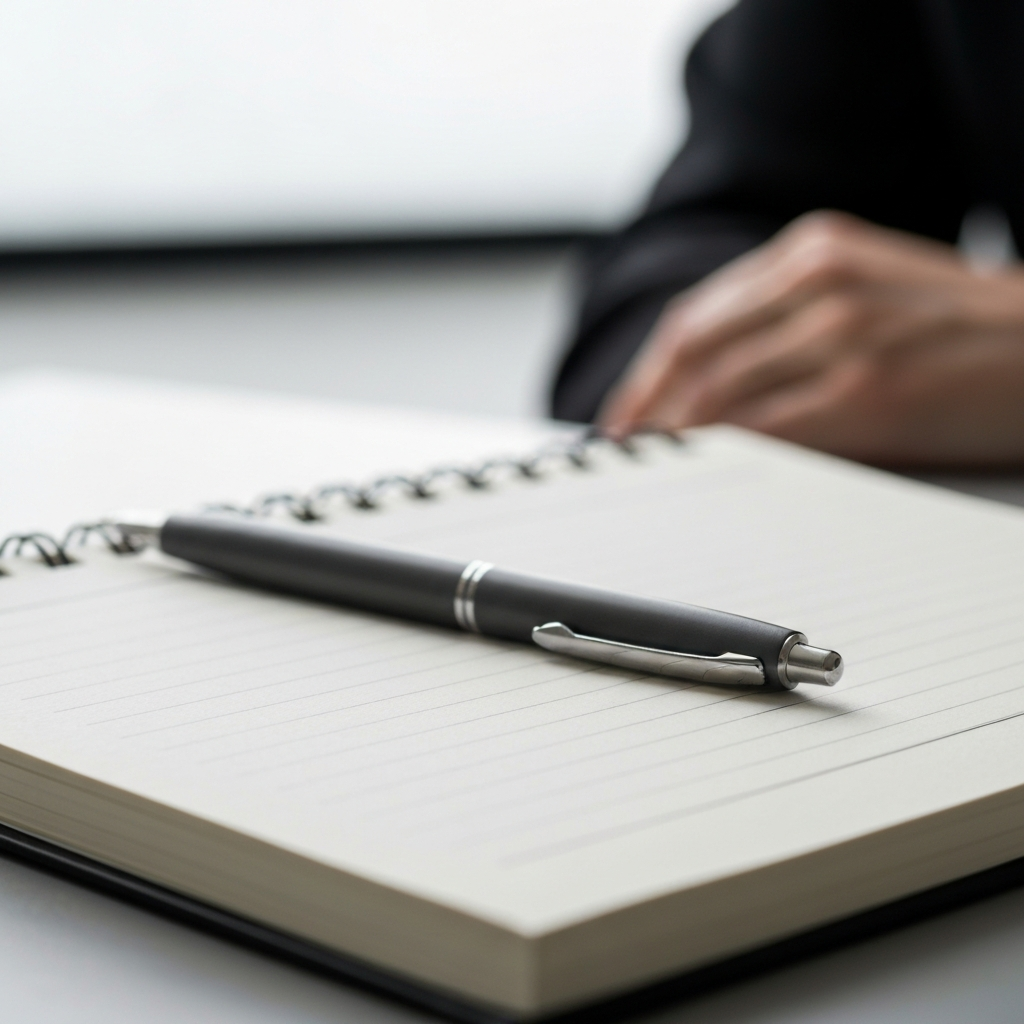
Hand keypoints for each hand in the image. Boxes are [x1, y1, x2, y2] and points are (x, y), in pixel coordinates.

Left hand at [599, 211, 1023, 466]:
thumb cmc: (954, 328)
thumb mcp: (863, 293)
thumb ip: (787, 322)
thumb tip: (709, 388)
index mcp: (811, 252)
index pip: (696, 316)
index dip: (646, 371)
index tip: (624, 411)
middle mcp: (819, 281)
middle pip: (694, 350)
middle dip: (644, 406)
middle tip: (621, 448)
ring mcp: (843, 332)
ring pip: (721, 389)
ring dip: (674, 433)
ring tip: (651, 465)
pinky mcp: (867, 388)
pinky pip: (767, 425)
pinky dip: (722, 449)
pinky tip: (702, 469)